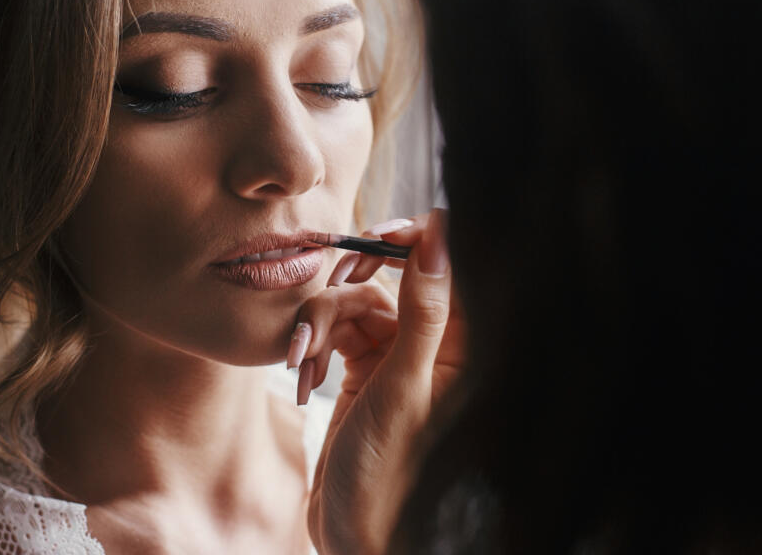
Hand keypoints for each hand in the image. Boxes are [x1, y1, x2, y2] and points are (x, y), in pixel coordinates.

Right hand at [292, 209, 463, 554]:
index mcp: (461, 348)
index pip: (448, 268)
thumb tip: (439, 240)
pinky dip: (314, 348)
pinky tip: (301, 378)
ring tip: (301, 362)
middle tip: (329, 283)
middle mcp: (432, 348)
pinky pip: (336, 335)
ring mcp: (395, 359)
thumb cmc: (389, 477)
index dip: (415, 241)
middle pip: (392, 279)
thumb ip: (423, 312)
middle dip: (353, 280)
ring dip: (321, 324)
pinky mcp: (362, 374)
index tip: (375, 237)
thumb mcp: (403, 388)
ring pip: (354, 305)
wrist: (354, 539)